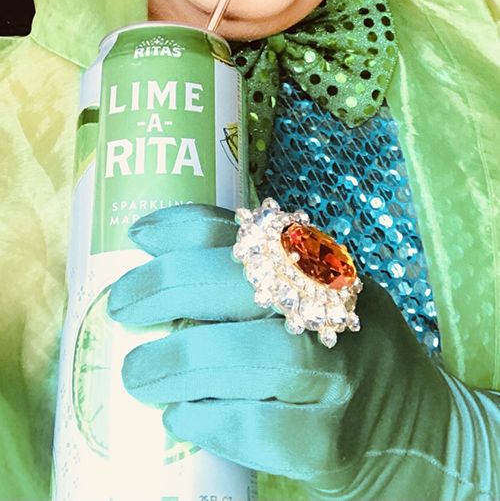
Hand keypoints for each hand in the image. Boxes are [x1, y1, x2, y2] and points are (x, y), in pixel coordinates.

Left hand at [108, 204, 498, 500]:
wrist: (427, 437)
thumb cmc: (349, 361)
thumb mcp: (321, 302)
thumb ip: (262, 284)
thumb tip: (161, 277)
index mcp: (327, 269)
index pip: (253, 231)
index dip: (186, 228)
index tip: (138, 237)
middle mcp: (338, 312)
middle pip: (249, 284)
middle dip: (170, 290)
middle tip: (121, 309)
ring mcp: (341, 378)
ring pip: (257, 357)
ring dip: (182, 361)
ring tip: (137, 374)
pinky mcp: (333, 444)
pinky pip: (261, 428)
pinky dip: (210, 419)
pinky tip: (180, 419)